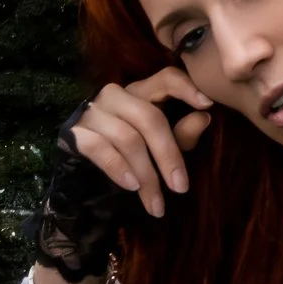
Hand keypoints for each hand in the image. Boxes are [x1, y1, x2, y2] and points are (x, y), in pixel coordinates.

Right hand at [69, 72, 213, 221]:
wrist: (83, 185)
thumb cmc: (129, 161)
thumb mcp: (161, 150)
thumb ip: (182, 135)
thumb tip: (204, 118)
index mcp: (140, 93)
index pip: (165, 78)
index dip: (186, 87)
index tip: (207, 105)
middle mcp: (115, 96)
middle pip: (149, 117)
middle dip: (168, 155)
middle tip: (181, 188)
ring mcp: (92, 113)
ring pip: (127, 138)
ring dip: (146, 175)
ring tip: (156, 205)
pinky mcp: (74, 134)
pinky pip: (101, 149)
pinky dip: (119, 169)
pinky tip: (131, 186)